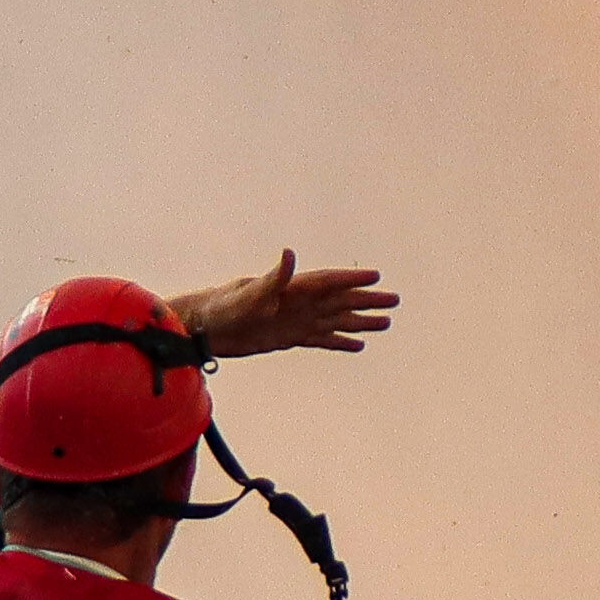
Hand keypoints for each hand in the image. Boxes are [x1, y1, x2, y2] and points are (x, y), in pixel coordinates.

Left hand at [172, 252, 395, 362]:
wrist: (205, 328)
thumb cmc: (224, 306)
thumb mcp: (250, 293)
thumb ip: (274, 277)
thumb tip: (288, 253)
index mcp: (292, 288)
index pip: (328, 281)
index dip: (351, 279)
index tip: (376, 276)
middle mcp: (298, 303)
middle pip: (339, 300)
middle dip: (366, 300)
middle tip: (394, 300)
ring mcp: (295, 320)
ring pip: (335, 320)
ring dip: (359, 321)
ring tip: (386, 323)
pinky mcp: (288, 338)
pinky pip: (321, 340)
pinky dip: (339, 342)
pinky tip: (358, 345)